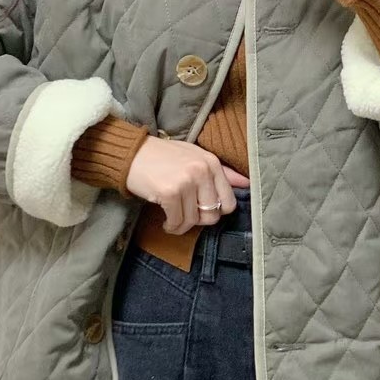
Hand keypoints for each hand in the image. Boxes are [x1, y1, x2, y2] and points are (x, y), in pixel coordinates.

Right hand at [125, 136, 249, 234]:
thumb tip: (247, 183)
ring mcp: (186, 182)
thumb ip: (222, 172)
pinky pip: (177, 222)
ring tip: (173, 217)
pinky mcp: (170, 193)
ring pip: (193, 221)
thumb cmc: (163, 157)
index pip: (229, 202)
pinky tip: (165, 221)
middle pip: (212, 214)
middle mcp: (202, 171)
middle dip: (198, 220)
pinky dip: (171, 226)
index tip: (200, 208)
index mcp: (212, 163)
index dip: (215, 211)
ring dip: (182, 225)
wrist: (132, 153)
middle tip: (185, 214)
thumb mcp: (195, 157)